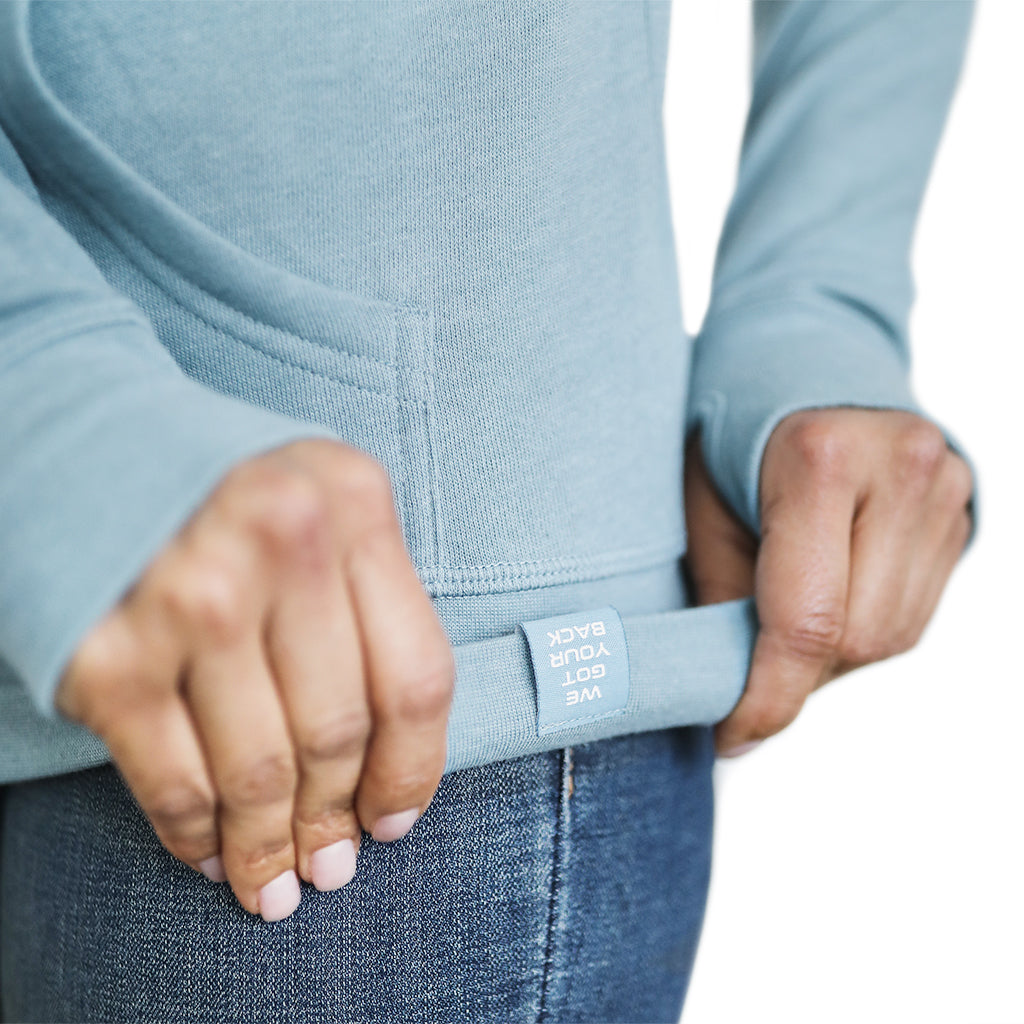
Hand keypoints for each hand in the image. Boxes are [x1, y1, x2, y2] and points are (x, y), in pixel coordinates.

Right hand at [55, 438, 454, 919]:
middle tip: (333, 866)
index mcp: (353, 500)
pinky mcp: (110, 653)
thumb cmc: (229, 495)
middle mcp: (280, 539)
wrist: (91, 449)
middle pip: (339, 729)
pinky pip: (175, 782)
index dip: (414, 768)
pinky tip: (212, 854)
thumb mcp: (323, 507)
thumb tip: (390, 762)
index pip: (417, 673)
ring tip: (278, 884)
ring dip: (272, 846)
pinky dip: (198, 836)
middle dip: (337, 820)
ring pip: (261, 771)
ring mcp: (191, 597)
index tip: (397, 817)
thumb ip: (368, 601)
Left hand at [683, 408, 973, 756]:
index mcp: (821, 459)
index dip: (767, 697)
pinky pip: (914, 613)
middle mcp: (902, 469)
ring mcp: (945, 489)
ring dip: (830, 658)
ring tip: (783, 621)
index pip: (806, 620)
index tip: (730, 738)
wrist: (804, 360)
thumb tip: (729, 698)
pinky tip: (827, 596)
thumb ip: (721, 602)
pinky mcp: (962, 512)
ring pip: (893, 636)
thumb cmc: (731, 434)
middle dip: (796, 676)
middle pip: (859, 638)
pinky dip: (862, 629)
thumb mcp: (700, 510)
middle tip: (745, 671)